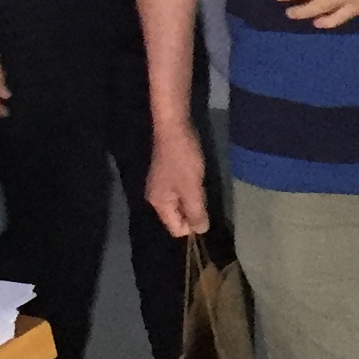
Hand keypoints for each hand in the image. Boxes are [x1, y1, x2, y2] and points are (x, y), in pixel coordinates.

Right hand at [145, 122, 210, 237]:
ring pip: (179, 205)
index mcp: (159, 204)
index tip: (203, 209)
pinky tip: (194, 178)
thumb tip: (201, 230)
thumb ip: (196, 212)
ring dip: (191, 199)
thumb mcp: (192, 188)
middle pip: (177, 218)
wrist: (173, 128)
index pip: (177, 229)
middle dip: (192, 211)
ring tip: (198, 184)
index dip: (192, 225)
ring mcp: (160, 187)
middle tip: (201, 194)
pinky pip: (179, 193)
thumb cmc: (183, 159)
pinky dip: (188, 189)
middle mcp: (155, 199)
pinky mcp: (165, 176)